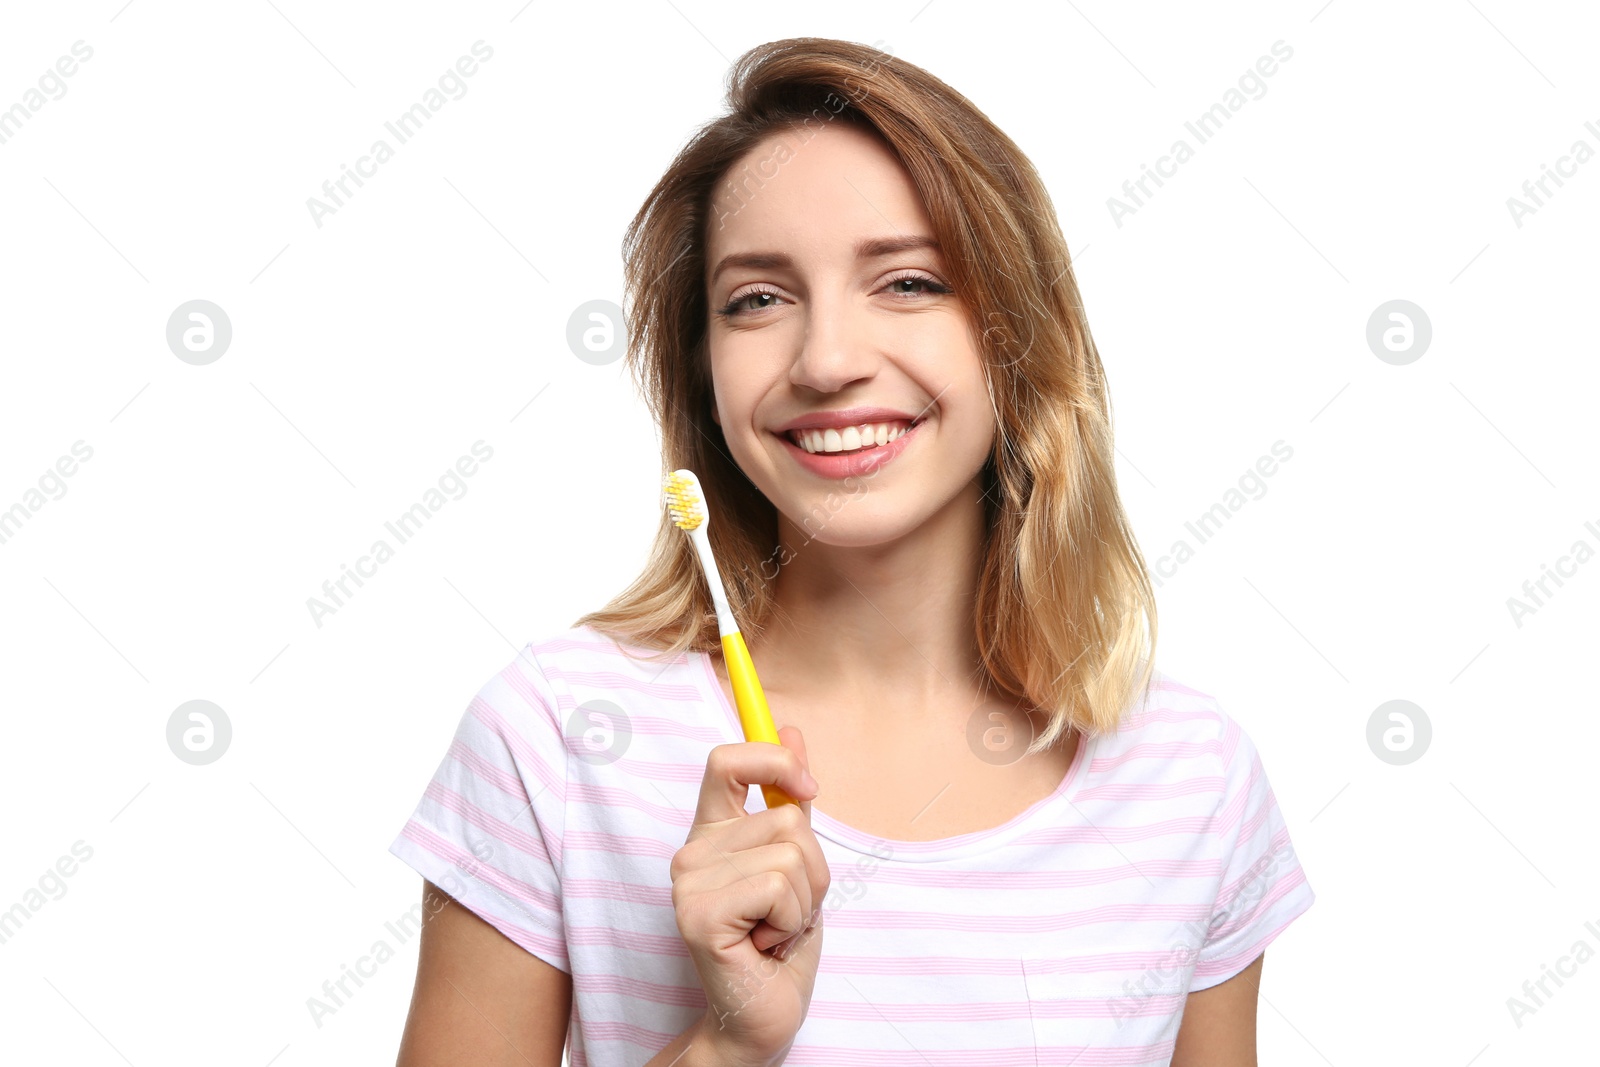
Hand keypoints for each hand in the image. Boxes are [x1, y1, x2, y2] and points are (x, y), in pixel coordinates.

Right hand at [668, 726, 829, 1065]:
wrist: (760, 1015)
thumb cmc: (778, 941)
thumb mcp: (795, 863)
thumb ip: (788, 799)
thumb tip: (791, 729)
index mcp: (711, 833)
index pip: (727, 761)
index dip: (774, 759)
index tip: (807, 787)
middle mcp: (691, 852)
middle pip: (786, 816)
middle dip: (813, 869)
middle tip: (787, 910)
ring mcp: (690, 882)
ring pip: (791, 853)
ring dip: (804, 901)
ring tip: (777, 929)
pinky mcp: (699, 914)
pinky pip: (779, 888)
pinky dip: (791, 921)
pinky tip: (765, 945)